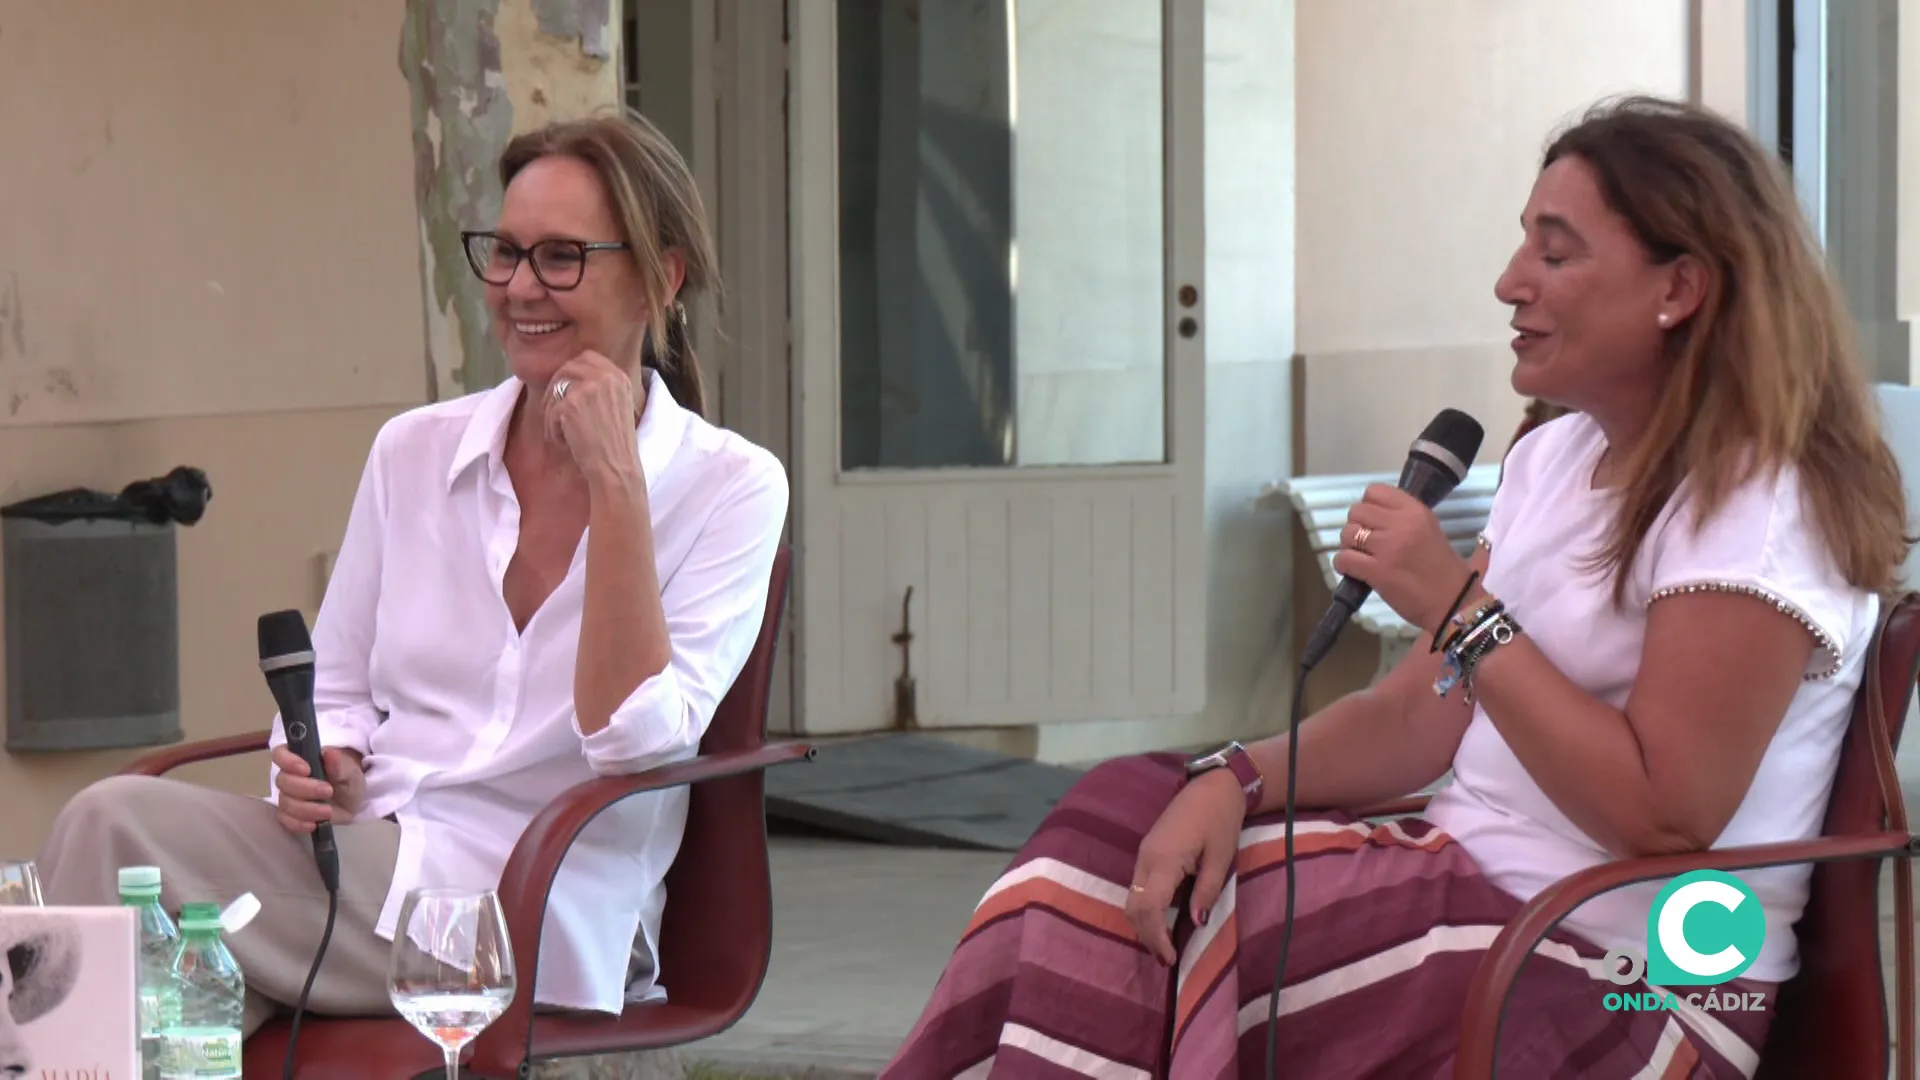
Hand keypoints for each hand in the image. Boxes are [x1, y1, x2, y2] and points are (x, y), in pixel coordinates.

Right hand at [272, 746, 365, 834]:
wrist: (352, 801)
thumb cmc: (347, 778)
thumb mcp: (349, 770)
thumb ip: (339, 763)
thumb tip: (329, 753)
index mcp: (300, 757)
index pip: (280, 754)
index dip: (288, 761)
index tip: (306, 770)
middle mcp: (290, 775)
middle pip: (283, 781)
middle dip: (305, 788)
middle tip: (328, 791)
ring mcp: (288, 796)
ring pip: (285, 802)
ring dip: (306, 809)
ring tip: (328, 811)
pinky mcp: (290, 814)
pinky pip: (286, 820)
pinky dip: (298, 823)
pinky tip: (314, 824)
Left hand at [545, 351, 645, 484]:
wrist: (617, 468)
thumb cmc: (614, 446)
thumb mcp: (617, 407)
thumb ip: (600, 388)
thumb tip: (568, 378)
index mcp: (619, 376)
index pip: (588, 357)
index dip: (572, 371)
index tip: (568, 392)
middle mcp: (606, 377)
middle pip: (567, 368)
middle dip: (556, 388)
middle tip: (555, 413)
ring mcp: (589, 388)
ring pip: (556, 389)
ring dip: (552, 412)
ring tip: (562, 434)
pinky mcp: (572, 403)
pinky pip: (550, 411)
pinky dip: (552, 429)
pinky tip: (565, 444)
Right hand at [1124, 770, 1244, 964]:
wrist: (1213, 787)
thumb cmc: (1221, 820)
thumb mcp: (1221, 858)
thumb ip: (1207, 891)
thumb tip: (1196, 924)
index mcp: (1164, 859)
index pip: (1149, 907)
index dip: (1156, 936)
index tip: (1171, 957)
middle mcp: (1146, 857)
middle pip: (1133, 906)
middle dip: (1146, 936)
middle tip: (1166, 958)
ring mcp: (1143, 854)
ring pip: (1131, 898)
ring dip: (1144, 924)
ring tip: (1164, 945)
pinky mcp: (1148, 852)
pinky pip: (1137, 887)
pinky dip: (1145, 910)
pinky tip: (1162, 921)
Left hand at [1330, 484, 1475, 635]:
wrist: (1454, 603)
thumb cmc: (1442, 569)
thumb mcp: (1429, 530)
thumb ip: (1403, 519)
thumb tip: (1372, 515)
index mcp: (1416, 511)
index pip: (1375, 491)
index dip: (1368, 506)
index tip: (1373, 521)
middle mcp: (1402, 524)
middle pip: (1357, 511)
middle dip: (1356, 526)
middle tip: (1364, 542)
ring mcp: (1388, 547)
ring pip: (1348, 533)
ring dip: (1348, 545)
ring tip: (1360, 556)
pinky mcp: (1378, 571)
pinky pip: (1344, 558)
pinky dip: (1343, 564)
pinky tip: (1352, 570)